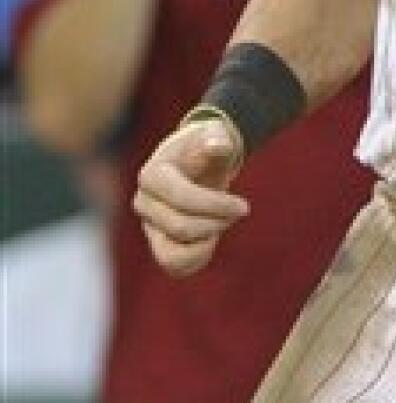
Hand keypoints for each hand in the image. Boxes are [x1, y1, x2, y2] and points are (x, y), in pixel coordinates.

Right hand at [133, 118, 248, 277]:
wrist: (200, 166)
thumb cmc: (207, 148)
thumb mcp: (215, 135)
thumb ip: (218, 137)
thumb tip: (217, 144)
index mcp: (152, 175)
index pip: (183, 199)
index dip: (218, 207)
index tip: (244, 206)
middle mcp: (144, 202)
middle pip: (182, 229)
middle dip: (217, 223)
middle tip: (237, 211)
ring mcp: (149, 225)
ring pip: (173, 256)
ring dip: (206, 244)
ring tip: (219, 227)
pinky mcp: (159, 243)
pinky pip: (175, 267)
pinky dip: (198, 259)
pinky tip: (212, 239)